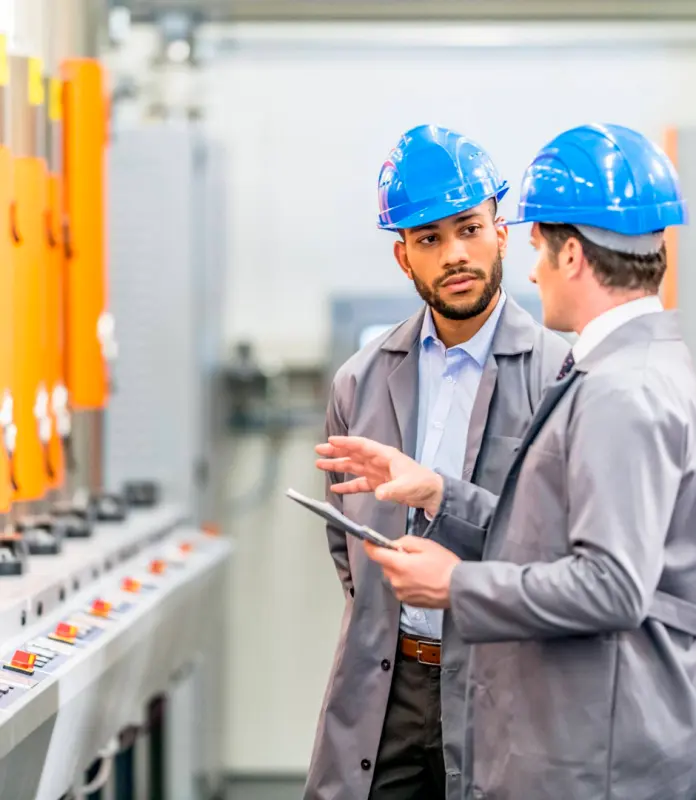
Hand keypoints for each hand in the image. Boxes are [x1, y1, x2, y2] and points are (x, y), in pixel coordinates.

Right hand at [315, 435, 443, 516]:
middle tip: (319, 450)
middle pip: (354, 454)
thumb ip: (391, 490)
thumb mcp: (407, 486)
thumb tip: (379, 494)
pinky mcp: (378, 484)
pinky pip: (359, 483)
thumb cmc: (422, 484)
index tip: (331, 440)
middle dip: (336, 451)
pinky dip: (347, 485)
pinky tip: (336, 487)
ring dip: (337, 466)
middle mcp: (379, 461)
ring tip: (320, 465)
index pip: (362, 445)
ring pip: (353, 467)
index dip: (346, 442)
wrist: (432, 494)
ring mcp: (377, 472)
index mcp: (386, 455)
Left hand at [364, 537, 459, 607]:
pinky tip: (422, 581)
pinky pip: (401, 587)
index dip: (370, 545)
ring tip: (420, 570)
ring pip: (393, 576)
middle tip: (412, 556)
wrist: (459, 589)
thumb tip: (394, 546)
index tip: (368, 541)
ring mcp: (401, 593)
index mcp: (399, 565)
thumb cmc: (444, 565)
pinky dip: (406, 582)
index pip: (375, 554)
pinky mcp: (407, 601)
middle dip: (393, 558)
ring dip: (400, 571)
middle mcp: (396, 581)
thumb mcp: (425, 545)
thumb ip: (405, 542)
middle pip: (385, 565)